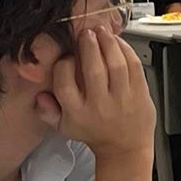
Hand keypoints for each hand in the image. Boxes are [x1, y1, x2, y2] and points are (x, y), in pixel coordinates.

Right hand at [48, 25, 155, 180]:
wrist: (125, 148)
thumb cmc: (95, 133)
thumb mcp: (64, 128)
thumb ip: (48, 111)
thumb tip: (39, 94)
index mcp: (77, 112)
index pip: (64, 83)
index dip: (64, 65)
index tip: (66, 56)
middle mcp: (100, 105)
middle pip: (93, 69)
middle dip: (88, 46)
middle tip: (85, 32)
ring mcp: (122, 99)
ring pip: (116, 65)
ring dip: (109, 43)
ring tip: (102, 31)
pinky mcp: (140, 94)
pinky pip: (135, 67)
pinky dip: (127, 51)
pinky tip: (119, 42)